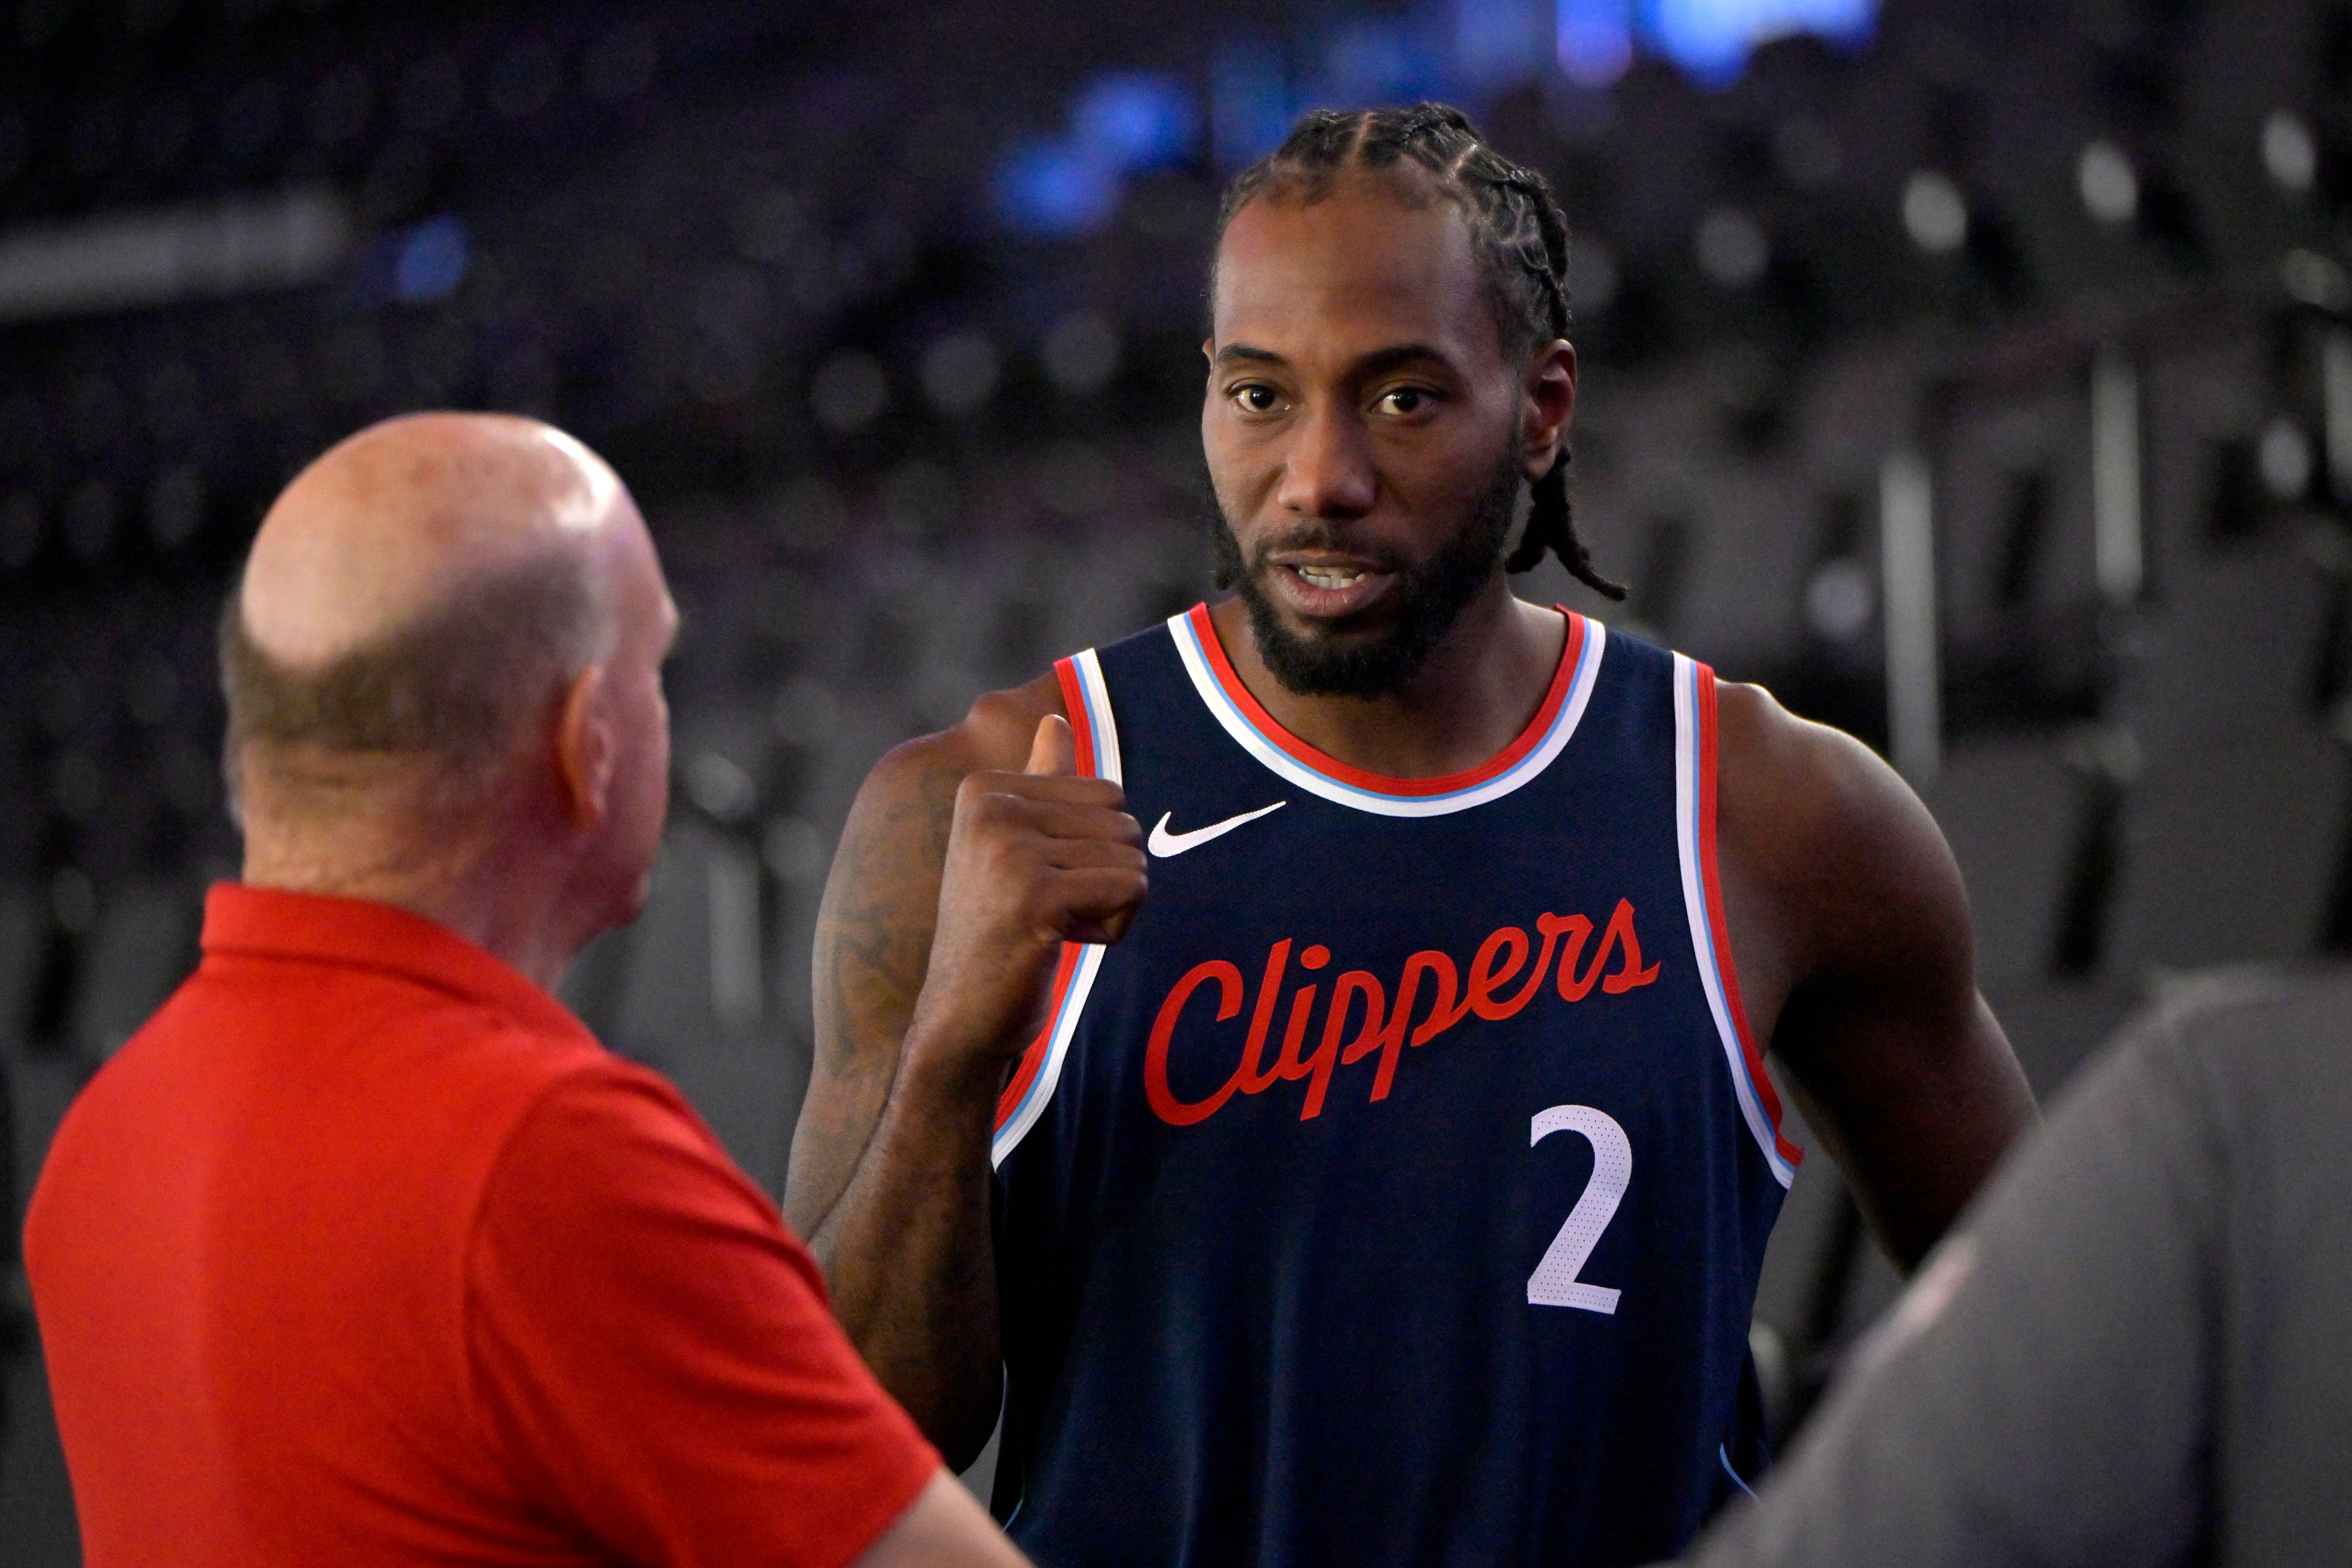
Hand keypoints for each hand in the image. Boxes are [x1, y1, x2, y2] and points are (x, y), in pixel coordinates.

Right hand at [906, 716, 1147, 1078]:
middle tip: (1051, 911)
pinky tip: (1060, 943)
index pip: (1106, 793)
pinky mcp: (1035, 895)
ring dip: (1110, 905)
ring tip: (1052, 927)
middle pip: (1124, 821)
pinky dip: (1114, 926)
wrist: (961, 1014)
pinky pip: (1131, 889)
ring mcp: (1009, 850)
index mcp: (986, 787)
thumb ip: (1037, 781)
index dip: (1093, 847)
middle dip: (1107, 874)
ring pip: (1133, 857)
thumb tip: (1055, 717)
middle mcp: (991, 807)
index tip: (1041, 882)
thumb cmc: (996, 930)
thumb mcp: (1011, 845)